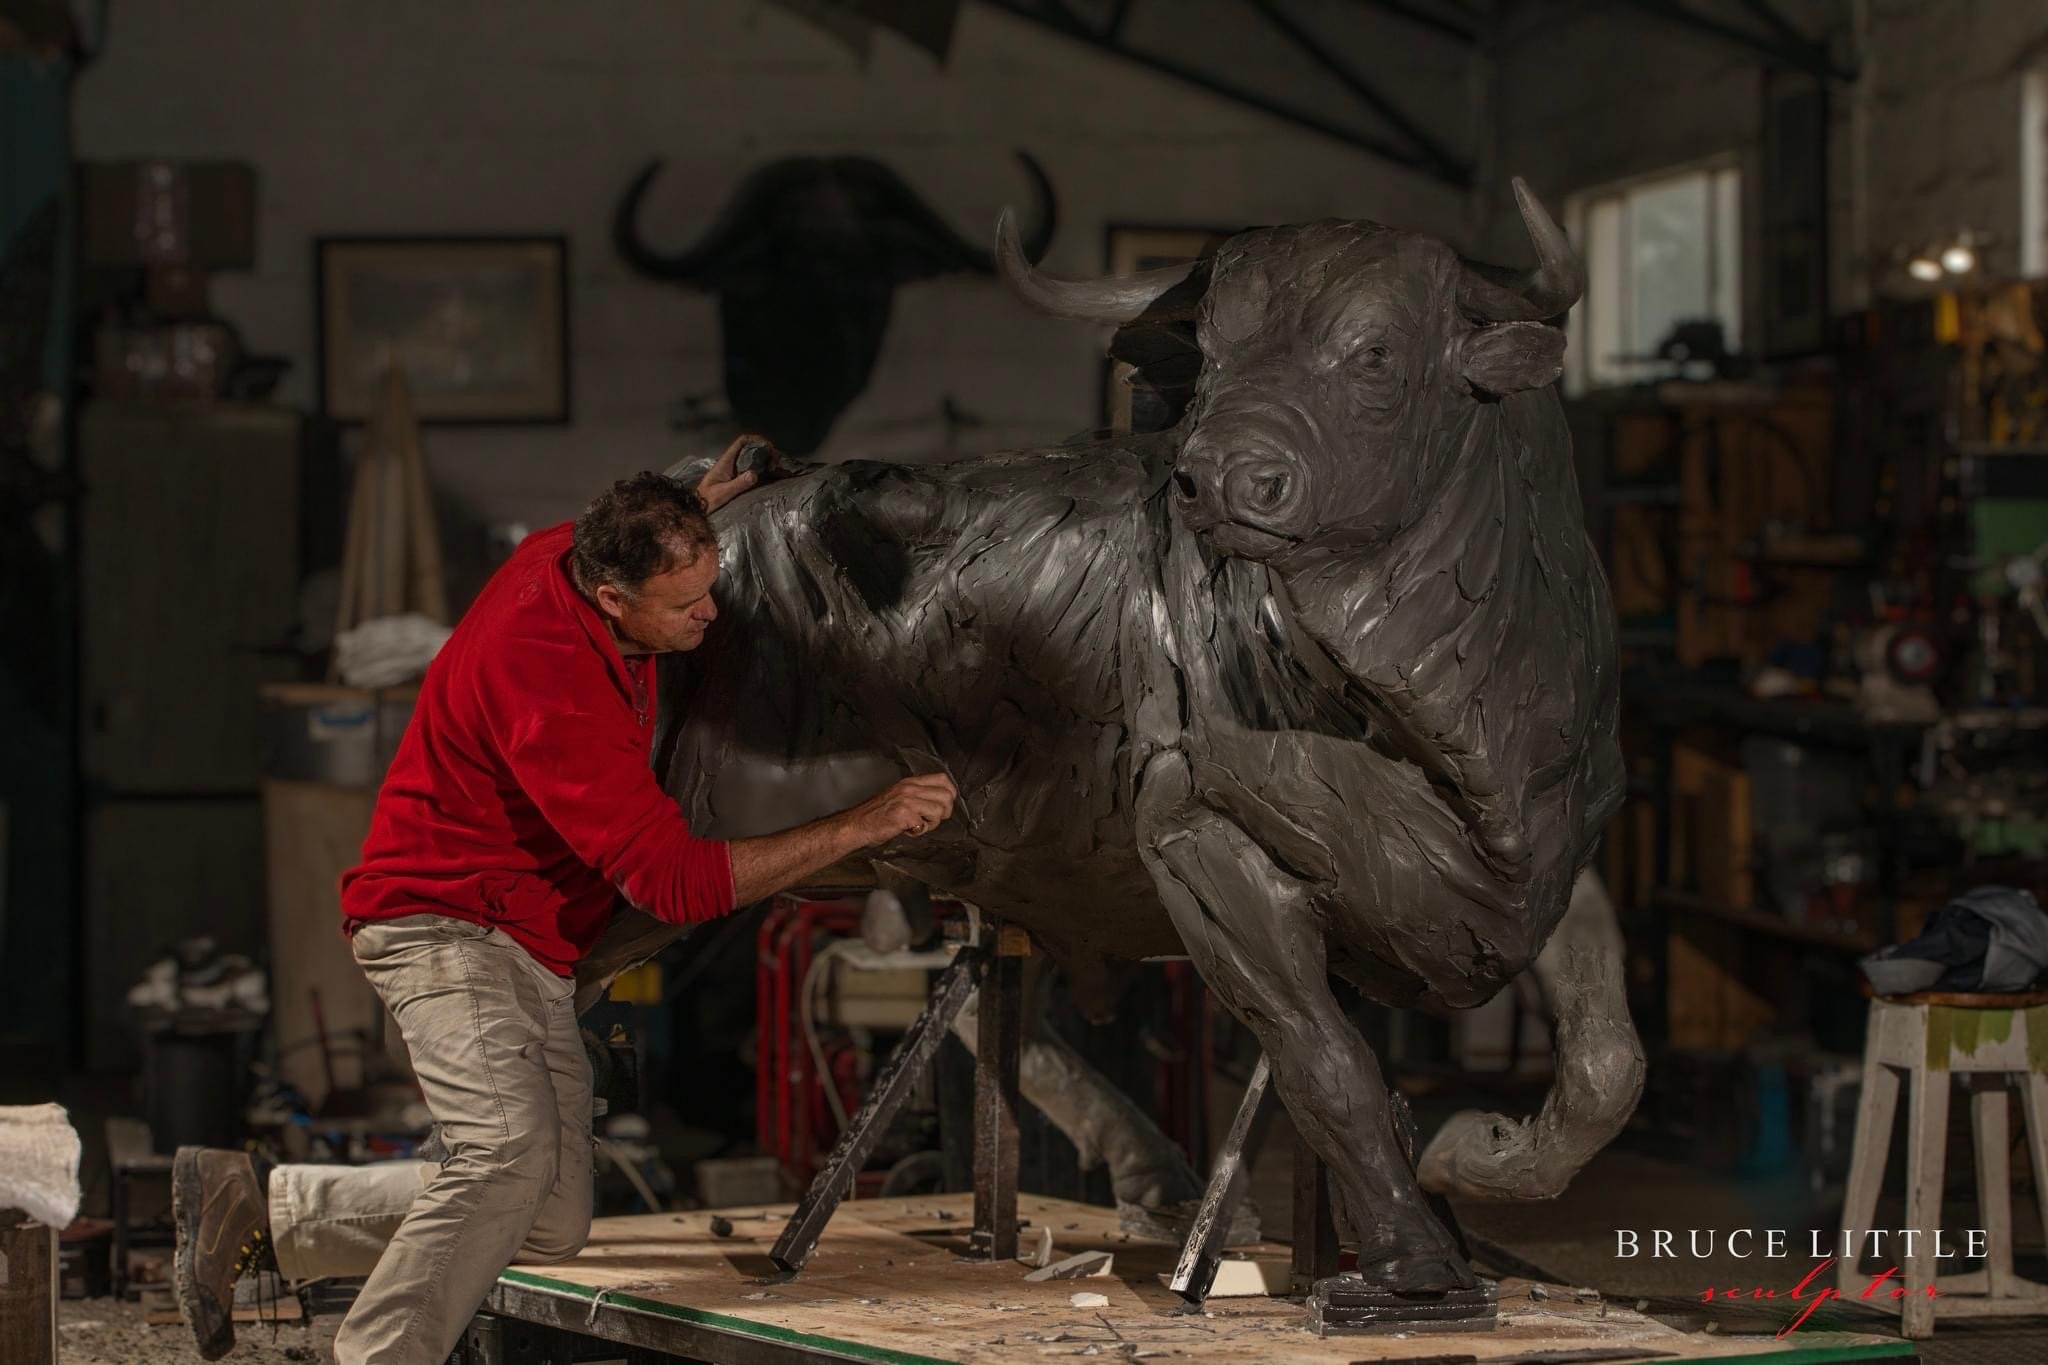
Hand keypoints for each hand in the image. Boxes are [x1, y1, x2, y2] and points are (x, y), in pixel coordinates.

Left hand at [696, 433, 777, 513]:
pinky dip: (767, 472)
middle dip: (766, 452)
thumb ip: (738, 484)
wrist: (700, 510)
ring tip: (777, 471)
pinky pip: (756, 472)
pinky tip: (776, 477)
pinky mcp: (740, 481)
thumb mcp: (722, 493)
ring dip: (768, 462)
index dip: (756, 440)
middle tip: (775, 464)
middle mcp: (733, 464)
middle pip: (752, 449)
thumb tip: (754, 474)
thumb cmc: (707, 501)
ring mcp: (738, 472)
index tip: (768, 447)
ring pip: (756, 460)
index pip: (742, 442)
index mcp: (726, 461)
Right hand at [838, 774, 958, 847]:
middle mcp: (909, 789)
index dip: (949, 794)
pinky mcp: (903, 815)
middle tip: (929, 819)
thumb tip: (940, 801)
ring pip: (939, 810)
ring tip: (917, 825)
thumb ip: (918, 795)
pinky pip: (924, 825)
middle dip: (943, 812)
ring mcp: (907, 801)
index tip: (942, 806)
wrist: (856, 825)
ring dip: (931, 823)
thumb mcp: (898, 796)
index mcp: (910, 783)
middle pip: (947, 796)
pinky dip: (918, 832)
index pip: (943, 779)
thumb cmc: (875, 814)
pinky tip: (907, 830)